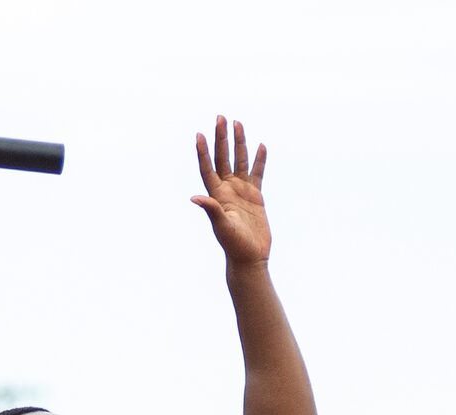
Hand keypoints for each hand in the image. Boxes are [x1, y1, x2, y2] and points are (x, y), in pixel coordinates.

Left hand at [191, 115, 269, 265]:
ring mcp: (241, 191)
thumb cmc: (233, 244)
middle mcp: (227, 189)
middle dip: (221, 138)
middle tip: (220, 117)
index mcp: (217, 194)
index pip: (208, 167)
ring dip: (239, 143)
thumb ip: (211, 209)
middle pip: (223, 158)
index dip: (203, 151)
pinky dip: (259, 160)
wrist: (249, 256)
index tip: (199, 134)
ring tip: (238, 123)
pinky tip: (261, 146)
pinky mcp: (255, 196)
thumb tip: (194, 198)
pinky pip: (258, 173)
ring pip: (240, 161)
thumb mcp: (221, 226)